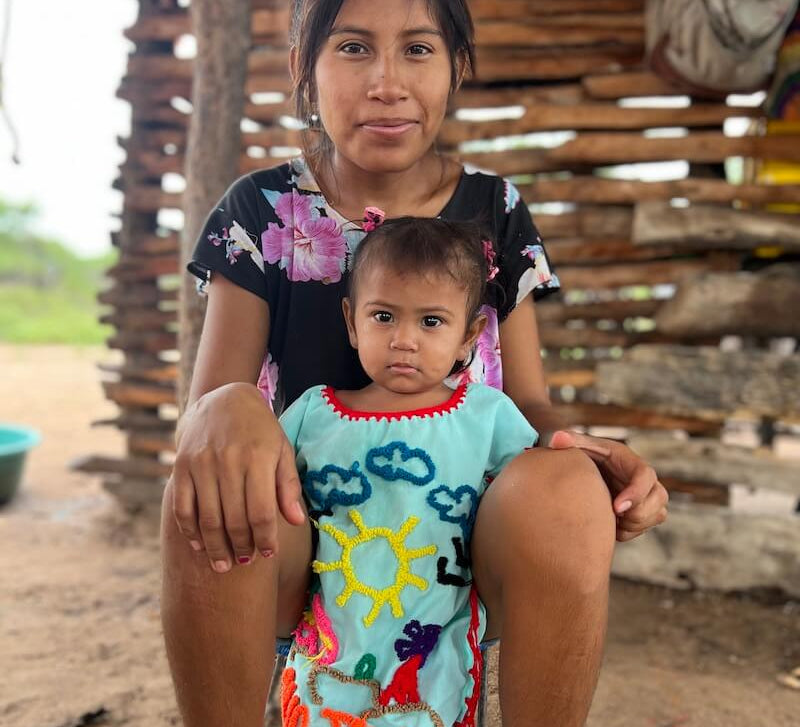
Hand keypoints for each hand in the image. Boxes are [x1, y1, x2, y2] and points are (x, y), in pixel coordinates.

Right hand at [170, 382, 304, 571]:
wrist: (223, 398)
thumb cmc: (260, 429)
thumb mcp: (281, 450)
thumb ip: (288, 486)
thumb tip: (295, 521)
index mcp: (259, 458)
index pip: (262, 512)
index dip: (266, 539)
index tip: (269, 554)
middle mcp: (229, 461)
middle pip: (234, 520)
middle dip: (241, 547)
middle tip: (246, 562)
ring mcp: (201, 464)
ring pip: (207, 519)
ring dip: (216, 548)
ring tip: (224, 565)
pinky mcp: (181, 466)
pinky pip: (183, 507)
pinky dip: (190, 531)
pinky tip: (201, 546)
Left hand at [546, 430, 667, 541]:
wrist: (589, 474)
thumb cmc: (587, 457)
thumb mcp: (581, 447)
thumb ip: (571, 442)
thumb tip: (556, 440)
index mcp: (631, 462)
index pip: (645, 475)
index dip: (636, 493)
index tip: (616, 508)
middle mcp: (646, 479)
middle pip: (659, 498)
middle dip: (637, 513)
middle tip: (611, 516)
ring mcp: (648, 497)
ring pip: (657, 515)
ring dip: (634, 524)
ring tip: (609, 519)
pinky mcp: (644, 512)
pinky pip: (645, 528)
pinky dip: (628, 532)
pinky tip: (610, 525)